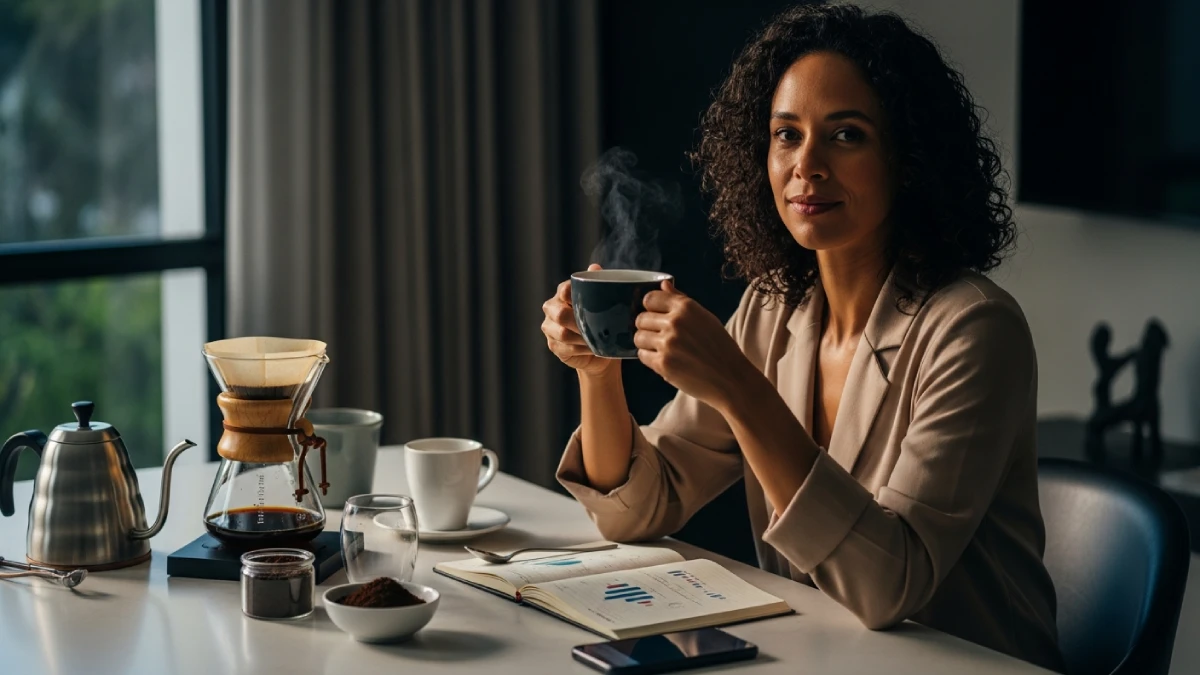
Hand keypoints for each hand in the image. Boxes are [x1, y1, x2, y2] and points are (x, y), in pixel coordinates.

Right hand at [541, 264, 618, 376]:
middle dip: (580, 323)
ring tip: (599, 340)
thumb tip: (594, 267)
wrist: (600, 346)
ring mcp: (549, 327)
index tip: (591, 303)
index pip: (565, 290)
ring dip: (583, 338)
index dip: (574, 296)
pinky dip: (582, 350)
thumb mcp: (603, 301)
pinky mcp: (553, 345)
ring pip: (563, 334)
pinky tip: (593, 348)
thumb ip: (598, 284)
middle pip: (561, 314)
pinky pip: (566, 348)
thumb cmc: (601, 319)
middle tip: (600, 328)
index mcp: (563, 293)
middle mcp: (552, 308)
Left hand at [634, 279, 752, 410]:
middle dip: (647, 328)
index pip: (649, 298)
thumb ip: (681, 300)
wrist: (731, 379)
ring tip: (663, 350)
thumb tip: (663, 284)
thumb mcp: (705, 317)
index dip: (650, 308)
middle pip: (641, 319)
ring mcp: (668, 343)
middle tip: (661, 337)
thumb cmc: (720, 348)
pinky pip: (642, 355)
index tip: (656, 316)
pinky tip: (665, 360)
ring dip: (647, 344)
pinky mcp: (663, 363)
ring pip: (639, 337)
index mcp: (686, 307)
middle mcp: (675, 322)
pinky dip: (650, 359)